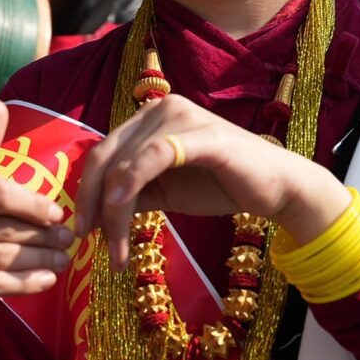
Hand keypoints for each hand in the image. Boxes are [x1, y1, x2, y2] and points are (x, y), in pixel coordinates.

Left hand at [70, 92, 349, 265]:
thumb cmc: (222, 186)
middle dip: (92, 203)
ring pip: (125, 164)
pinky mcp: (202, 135)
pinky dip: (130, 186)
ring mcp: (181, 116)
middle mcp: (160, 108)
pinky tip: (121, 215)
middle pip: (106, 156)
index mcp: (149, 118)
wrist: (277, 189)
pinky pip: (153, 157)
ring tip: (116, 251)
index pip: (102, 152)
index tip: (82, 230)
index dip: (85, 191)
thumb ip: (132, 194)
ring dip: (113, 212)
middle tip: (88, 241)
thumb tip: (94, 213)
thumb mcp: (164, 191)